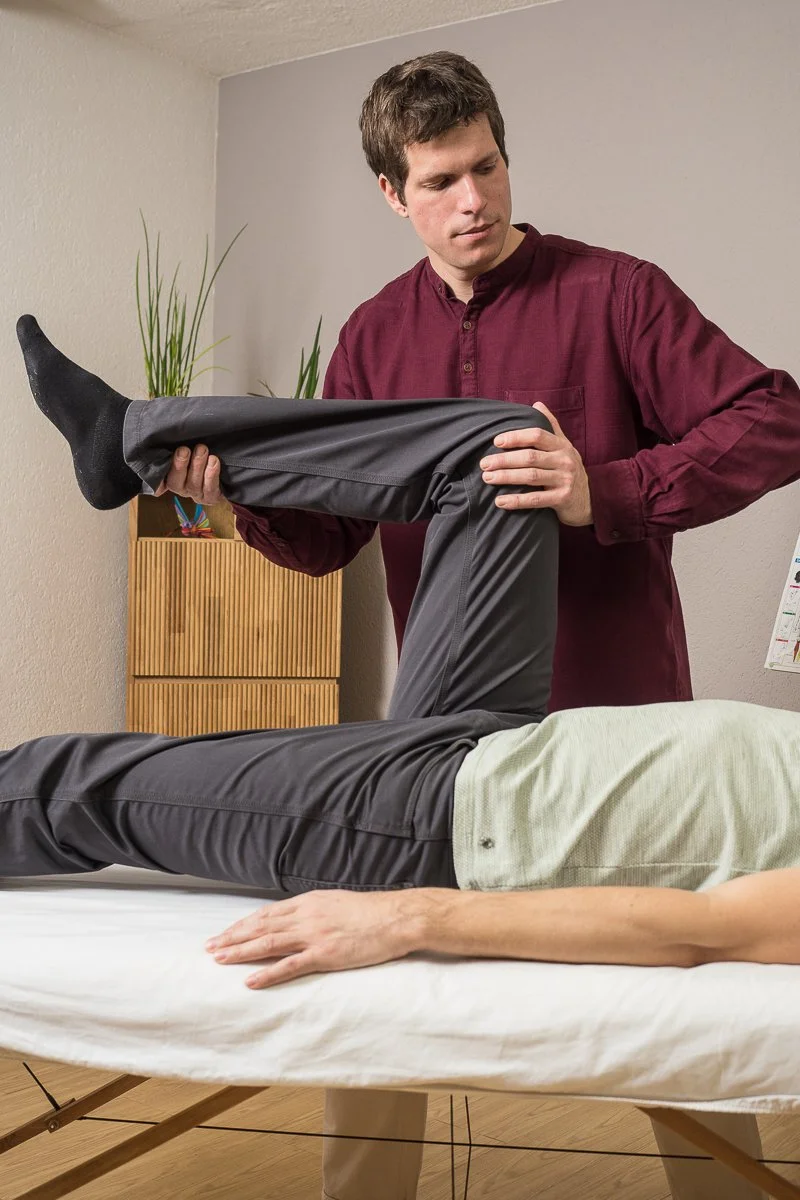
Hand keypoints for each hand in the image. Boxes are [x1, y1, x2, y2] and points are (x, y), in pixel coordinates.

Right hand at [154, 444, 223, 503]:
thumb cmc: (200, 454)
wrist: (228, 471)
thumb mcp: (186, 450)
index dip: (156, 477)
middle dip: (179, 465)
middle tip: (184, 450)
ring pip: (193, 484)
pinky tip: (214, 460)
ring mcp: (197, 494)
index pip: (158, 481)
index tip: (160, 460)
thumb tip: (158, 432)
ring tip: (202, 449)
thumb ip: (175, 447)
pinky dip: (211, 474)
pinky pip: (210, 489)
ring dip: (197, 465)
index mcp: (171, 477)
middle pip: (175, 482)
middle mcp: (182, 488)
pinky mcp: (212, 497)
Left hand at [205, 889, 425, 988]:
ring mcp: (314, 935)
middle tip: (210, 947)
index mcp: (308, 902)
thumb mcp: (337, 903)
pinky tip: (251, 980)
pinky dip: (268, 973)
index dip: (243, 924)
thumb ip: (315, 911)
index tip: (225, 933)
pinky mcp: (326, 954)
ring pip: (269, 942)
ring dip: (241, 951)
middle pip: (261, 926)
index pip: (267, 914)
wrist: (397, 917)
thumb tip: (297, 918)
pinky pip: (291, 966)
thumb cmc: (371, 912)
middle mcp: (306, 916)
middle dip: (233, 937)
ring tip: (219, 959)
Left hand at [479, 401, 591, 525]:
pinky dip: (516, 501)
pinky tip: (499, 502)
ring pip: (530, 477)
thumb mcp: (564, 446)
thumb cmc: (568, 470)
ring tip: (487, 478)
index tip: (496, 441)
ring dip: (506, 477)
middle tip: (484, 464)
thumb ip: (551, 426)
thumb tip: (537, 403)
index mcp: (561, 445)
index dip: (516, 437)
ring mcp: (565, 480)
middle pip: (530, 457)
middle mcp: (565, 460)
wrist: (588, 500)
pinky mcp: (562, 499)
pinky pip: (535, 499)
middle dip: (504, 460)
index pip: (537, 435)